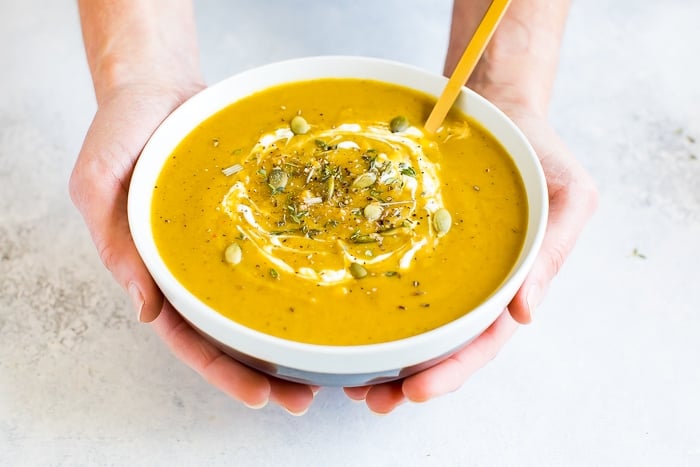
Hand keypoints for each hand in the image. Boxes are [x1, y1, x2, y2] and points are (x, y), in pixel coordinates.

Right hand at [69, 83, 315, 413]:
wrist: (161, 87)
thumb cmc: (121, 131)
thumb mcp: (98, 181)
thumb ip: (113, 241)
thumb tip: (145, 309)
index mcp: (158, 271)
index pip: (189, 336)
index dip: (223, 370)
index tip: (261, 394)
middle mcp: (200, 266)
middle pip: (235, 332)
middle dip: (268, 370)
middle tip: (306, 397)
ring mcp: (233, 244)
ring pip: (264, 300)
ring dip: (295, 335)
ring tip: (333, 365)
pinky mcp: (262, 215)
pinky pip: (287, 248)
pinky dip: (309, 274)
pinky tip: (342, 290)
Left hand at [344, 106, 597, 412]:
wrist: (497, 108)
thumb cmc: (540, 153)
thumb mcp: (569, 195)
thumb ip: (553, 251)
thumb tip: (525, 314)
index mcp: (512, 282)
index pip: (484, 338)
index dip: (452, 369)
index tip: (415, 391)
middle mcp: (472, 282)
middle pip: (443, 343)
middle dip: (410, 377)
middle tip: (372, 401)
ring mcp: (440, 264)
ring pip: (414, 321)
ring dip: (386, 356)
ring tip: (352, 383)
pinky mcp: (409, 238)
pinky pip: (387, 274)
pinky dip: (369, 304)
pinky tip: (344, 322)